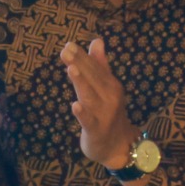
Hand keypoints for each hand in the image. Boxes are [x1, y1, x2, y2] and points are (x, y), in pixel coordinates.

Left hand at [60, 37, 141, 174]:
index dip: (82, 56)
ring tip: (71, 69)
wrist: (118, 144)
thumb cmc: (108, 112)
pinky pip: (88, 121)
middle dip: (80, 63)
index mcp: (110, 84)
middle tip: (66, 50)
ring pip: (90, 96)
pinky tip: (74, 105)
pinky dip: (83, 113)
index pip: (95, 68)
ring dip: (81, 82)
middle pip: (92, 78)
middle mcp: (109, 96)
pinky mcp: (96, 129)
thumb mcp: (105, 87)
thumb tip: (97, 40)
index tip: (68, 44)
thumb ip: (100, 64)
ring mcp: (103, 113)